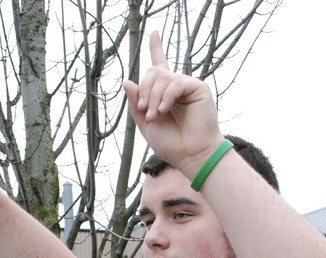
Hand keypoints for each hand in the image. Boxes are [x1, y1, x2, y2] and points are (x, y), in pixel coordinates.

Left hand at [123, 32, 223, 177]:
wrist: (190, 155)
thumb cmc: (171, 144)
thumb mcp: (145, 124)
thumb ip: (135, 104)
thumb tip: (127, 81)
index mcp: (164, 93)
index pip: (159, 65)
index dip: (156, 48)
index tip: (154, 33)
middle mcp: (176, 86)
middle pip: (153, 72)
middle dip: (144, 91)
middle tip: (145, 112)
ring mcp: (187, 86)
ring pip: (162, 77)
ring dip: (153, 97)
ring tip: (155, 116)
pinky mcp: (198, 88)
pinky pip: (175, 83)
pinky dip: (166, 97)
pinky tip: (164, 110)